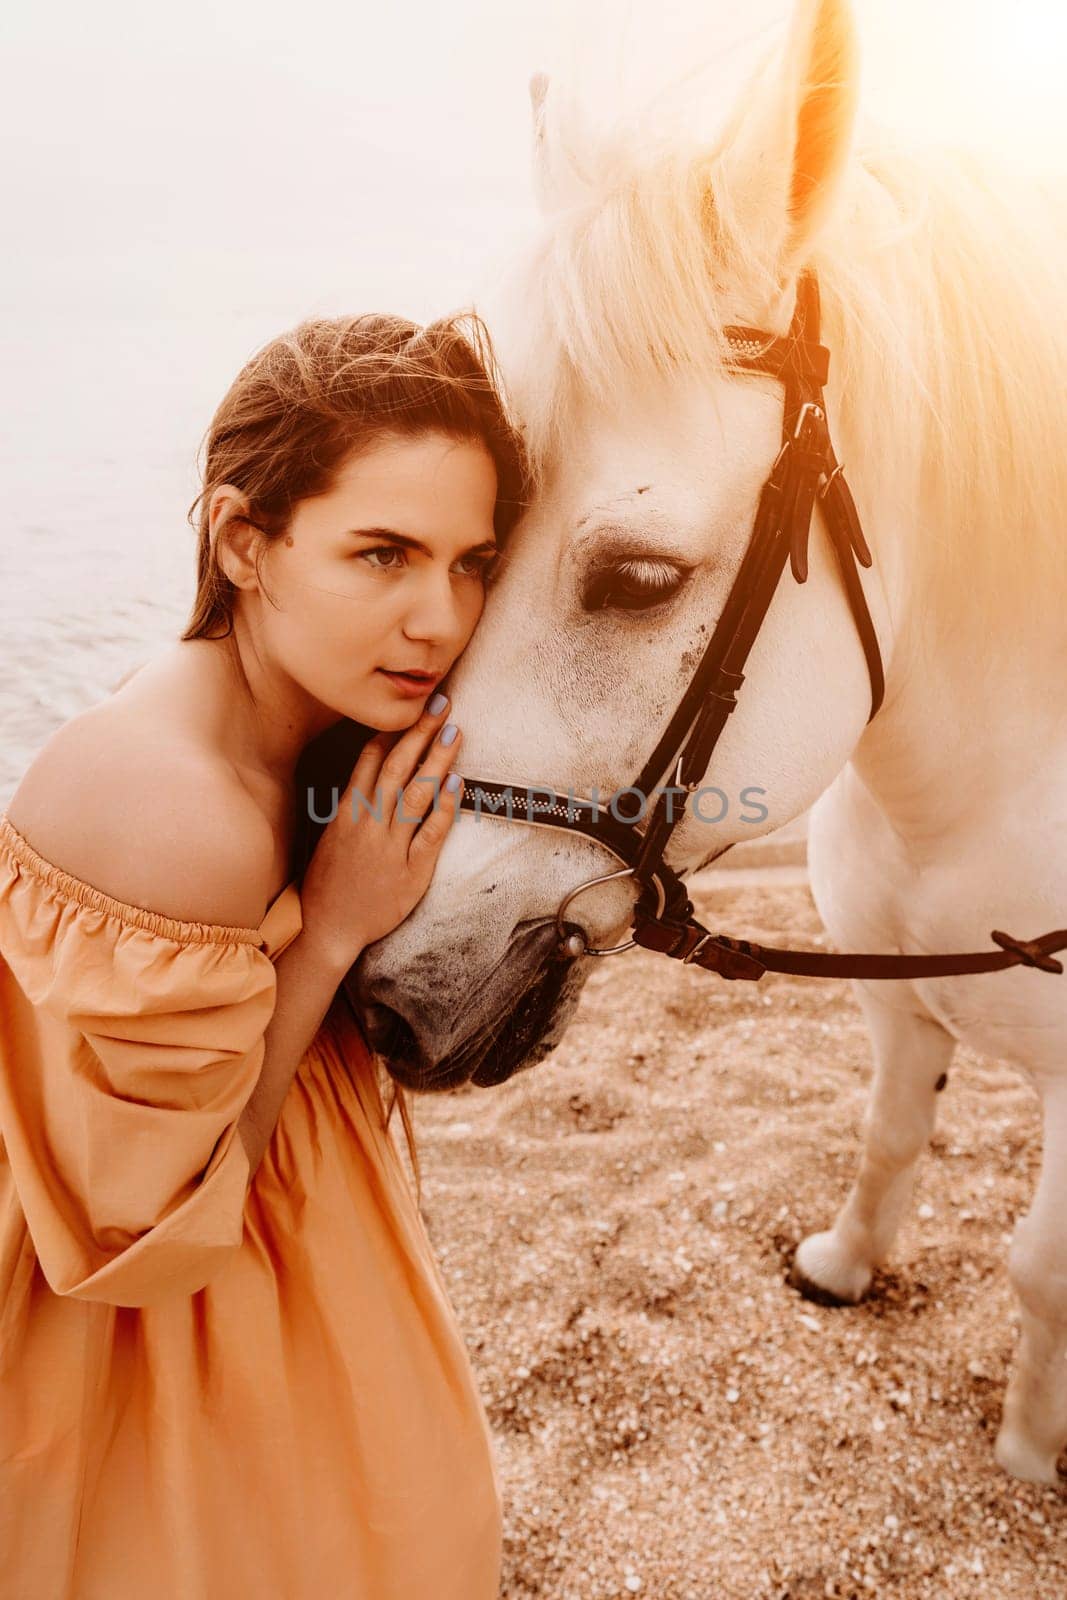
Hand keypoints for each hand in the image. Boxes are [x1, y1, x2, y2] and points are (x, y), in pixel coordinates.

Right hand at [297, 698, 463, 972]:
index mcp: (346, 813)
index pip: (370, 760)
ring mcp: (390, 847)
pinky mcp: (411, 872)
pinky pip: (431, 833)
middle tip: (440, 705)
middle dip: (419, 733)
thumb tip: (370, 774)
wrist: (328, 929)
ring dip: (436, 760)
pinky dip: (445, 806)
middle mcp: (368, 824)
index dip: (393, 731)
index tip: (411, 707)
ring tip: (455, 732)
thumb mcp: (330, 837)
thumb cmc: (328, 884)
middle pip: (397, 768)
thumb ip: (350, 806)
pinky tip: (456, 782)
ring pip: (416, 793)